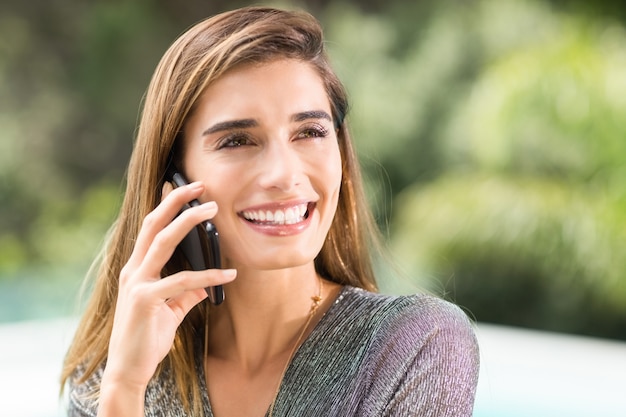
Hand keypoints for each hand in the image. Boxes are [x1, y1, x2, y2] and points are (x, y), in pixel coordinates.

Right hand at [102, 181, 235, 392]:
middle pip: (154, 224)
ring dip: (189, 221)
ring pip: (163, 241)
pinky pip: (182, 281)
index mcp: (137, 269)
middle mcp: (133, 270)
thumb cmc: (146, 339)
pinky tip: (229, 275)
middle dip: (176, 201)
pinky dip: (208, 276)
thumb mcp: (169, 311)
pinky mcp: (145, 300)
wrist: (128, 370)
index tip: (183, 188)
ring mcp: (137, 283)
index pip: (151, 229)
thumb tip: (204, 286)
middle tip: (201, 186)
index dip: (166, 206)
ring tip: (213, 209)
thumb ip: (185, 295)